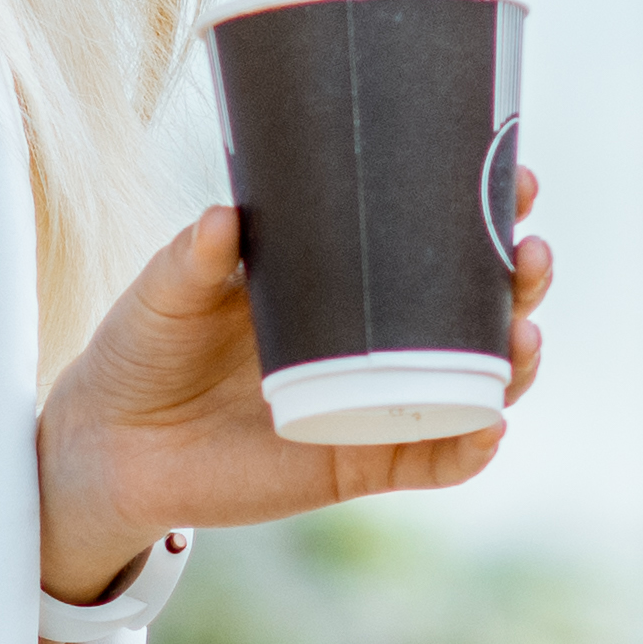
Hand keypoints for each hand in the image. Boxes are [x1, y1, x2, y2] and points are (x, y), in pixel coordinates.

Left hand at [38, 169, 562, 606]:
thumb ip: (193, 258)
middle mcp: (372, 340)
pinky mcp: (357, 463)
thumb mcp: (166, 291)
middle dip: (519, 280)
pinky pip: (430, 461)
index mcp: (340, 279)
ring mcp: (373, 402)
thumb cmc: (145, 348)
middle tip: (531, 251)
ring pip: (471, 383)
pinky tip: (488, 426)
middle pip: (474, 308)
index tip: (521, 179)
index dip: (486, 211)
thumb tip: (225, 216)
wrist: (111, 445)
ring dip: (514, 361)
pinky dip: (466, 449)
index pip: (432, 238)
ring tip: (524, 333)